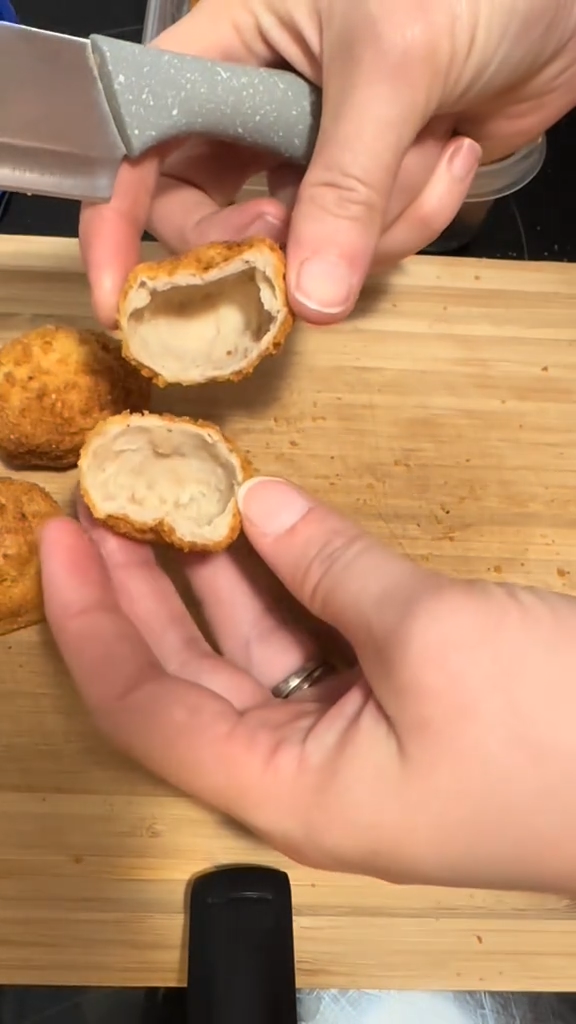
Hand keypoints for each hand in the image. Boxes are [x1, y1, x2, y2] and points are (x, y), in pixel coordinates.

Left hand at [41, 478, 575, 893]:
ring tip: (172, 499)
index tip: (65, 545)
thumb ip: (333, 568)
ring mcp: (352, 735)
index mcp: (290, 790)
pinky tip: (265, 523)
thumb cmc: (555, 743)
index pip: (146, 708)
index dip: (93, 624)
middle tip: (104, 508)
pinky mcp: (396, 701)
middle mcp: (305, 770)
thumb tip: (260, 509)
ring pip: (254, 648)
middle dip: (141, 590)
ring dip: (216, 575)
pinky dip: (289, 579)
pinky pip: (316, 635)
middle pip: (188, 677)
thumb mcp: (433, 640)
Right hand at [80, 0, 575, 326]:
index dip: (117, 218)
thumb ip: (346, 184)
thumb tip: (310, 297)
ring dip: (379, 221)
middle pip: (215, 217)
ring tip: (436, 144)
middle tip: (297, 230)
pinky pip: (370, 247)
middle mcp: (264, 111)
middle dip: (268, 240)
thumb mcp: (392, 64)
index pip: (141, 140)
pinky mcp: (374, 190)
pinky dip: (419, 217)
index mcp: (233, 50)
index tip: (123, 298)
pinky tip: (457, 149)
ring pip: (307, 246)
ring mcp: (320, 157)